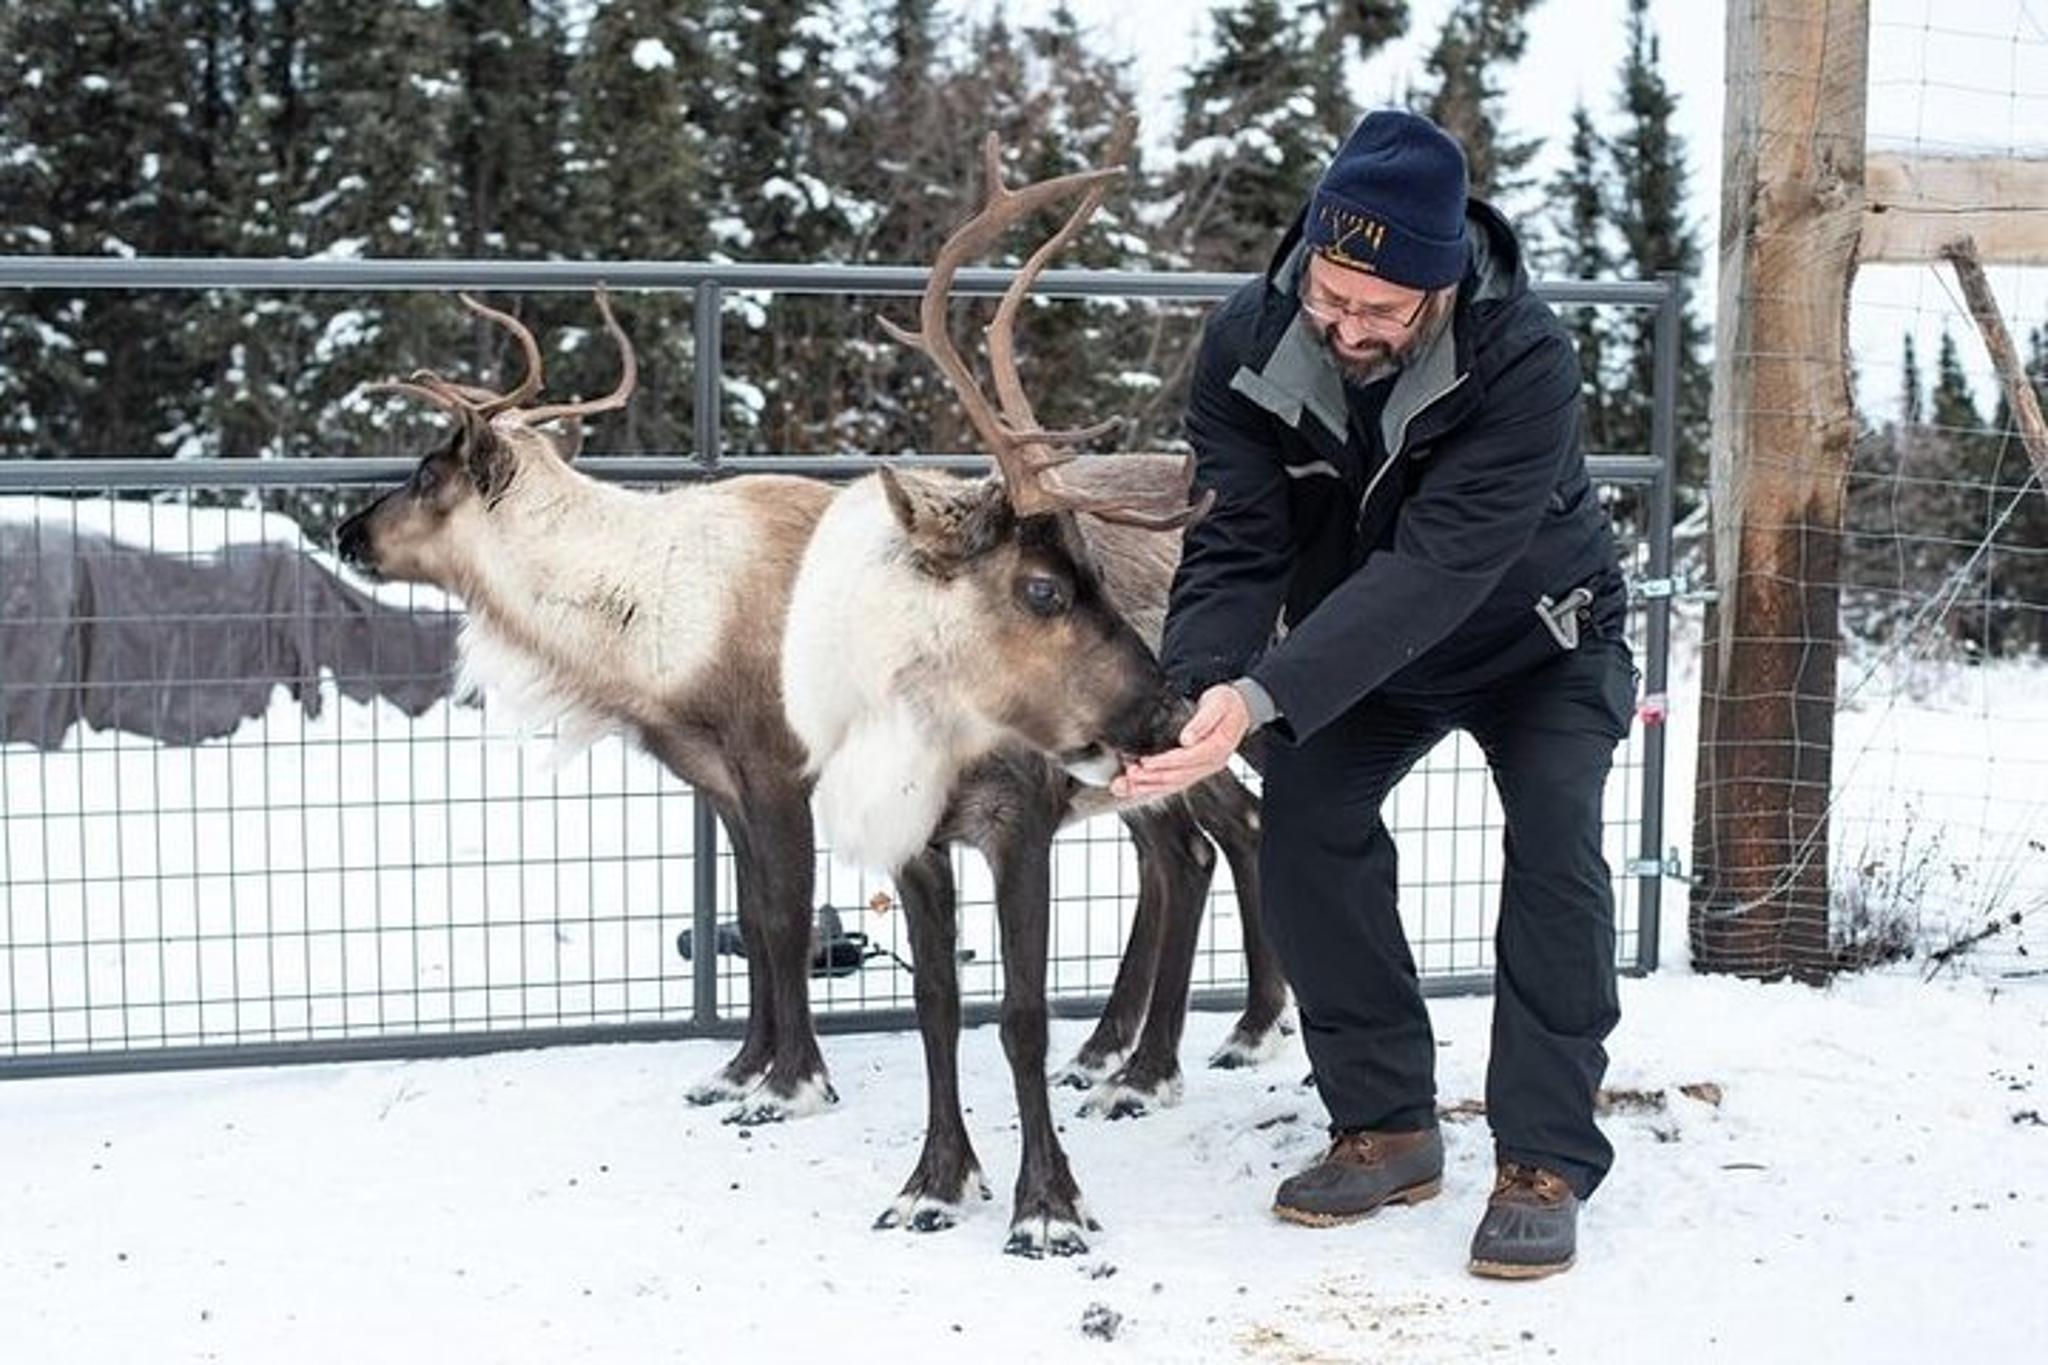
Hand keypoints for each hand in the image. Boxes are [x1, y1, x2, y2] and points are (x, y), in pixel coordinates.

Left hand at [1110, 684, 1249, 800]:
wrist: (1239, 708)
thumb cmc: (1226, 704)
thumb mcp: (1217, 705)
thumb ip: (1202, 722)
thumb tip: (1187, 739)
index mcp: (1217, 748)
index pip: (1187, 759)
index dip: (1164, 762)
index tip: (1145, 762)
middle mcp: (1211, 763)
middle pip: (1178, 777)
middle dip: (1152, 778)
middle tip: (1130, 776)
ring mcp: (1204, 768)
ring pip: (1174, 784)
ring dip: (1150, 787)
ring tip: (1128, 787)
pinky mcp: (1196, 768)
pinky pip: (1175, 782)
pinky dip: (1156, 787)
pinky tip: (1140, 788)